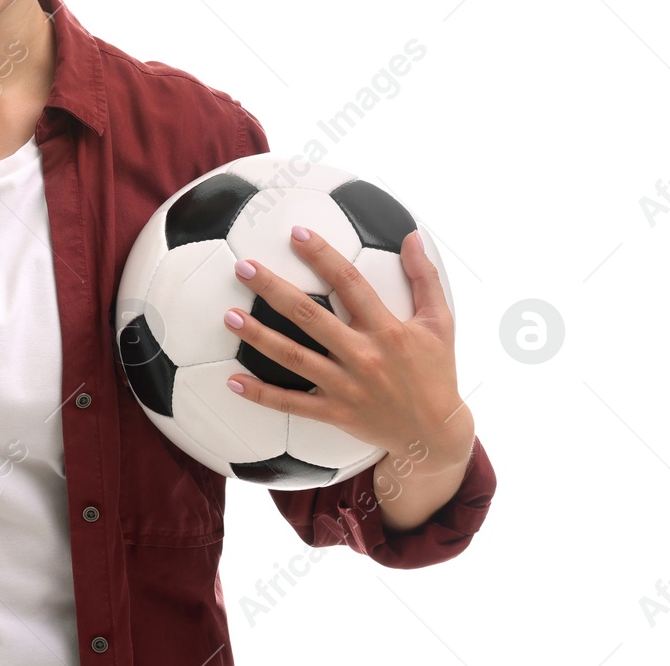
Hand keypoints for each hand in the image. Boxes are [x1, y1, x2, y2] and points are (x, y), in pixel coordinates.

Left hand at [222, 226, 469, 456]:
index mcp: (388, 330)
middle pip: (310, 317)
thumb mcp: (440, 323)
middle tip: (244, 267)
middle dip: (274, 290)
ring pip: (294, 359)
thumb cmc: (436, 372)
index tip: (296, 234)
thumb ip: (425, 278)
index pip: (350, 283)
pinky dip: (261, 395)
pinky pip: (292, 404)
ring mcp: (346, 387)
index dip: (323, 256)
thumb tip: (412, 236)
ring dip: (259, 337)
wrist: (435, 435)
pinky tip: (232, 381)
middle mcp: (363, 356)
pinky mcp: (335, 413)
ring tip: (228, 316)